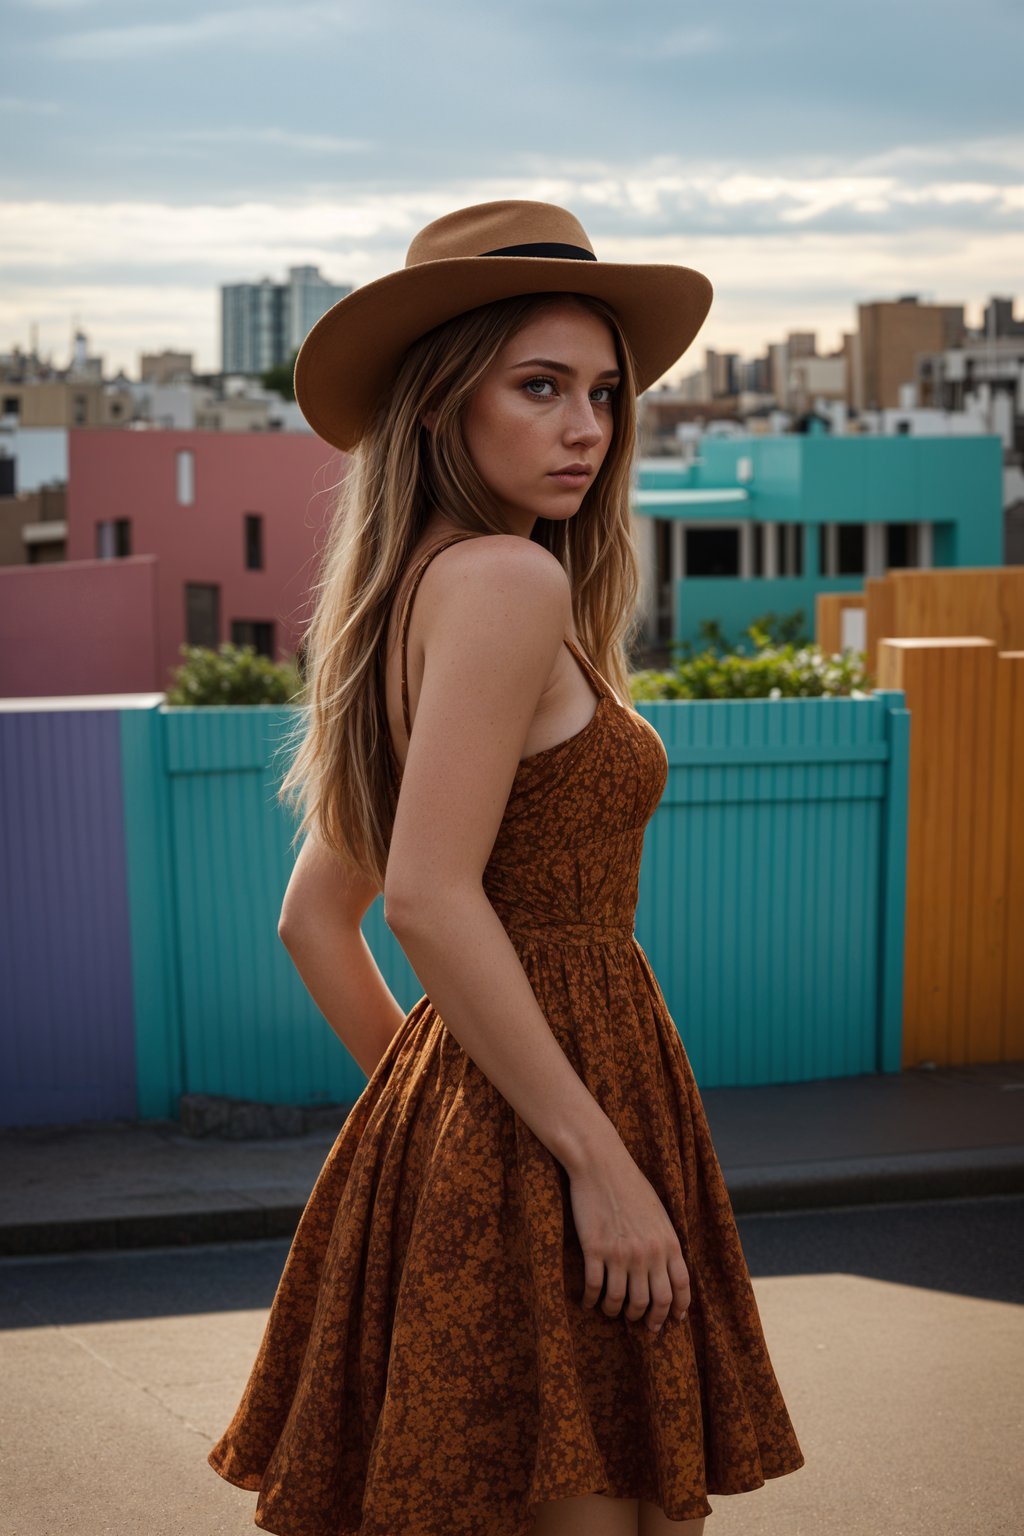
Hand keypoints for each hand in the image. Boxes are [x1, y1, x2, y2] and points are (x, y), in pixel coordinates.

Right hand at [567, 1142, 690, 1333]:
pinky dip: (592, 1301)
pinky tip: (589, 1302)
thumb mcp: (659, 1214)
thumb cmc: (631, 1186)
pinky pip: (595, 1288)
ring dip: (617, 1312)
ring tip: (612, 1311)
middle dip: (649, 1319)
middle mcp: (648, 1253)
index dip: (677, 1308)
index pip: (680, 1287)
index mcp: (668, 1243)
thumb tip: (668, 1269)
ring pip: (622, 1300)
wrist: (602, 1164)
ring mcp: (621, 1253)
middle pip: (653, 1302)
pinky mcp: (595, 1249)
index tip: (671, 1320)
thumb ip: (666, 1242)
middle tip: (641, 1324)